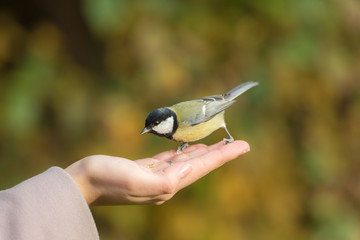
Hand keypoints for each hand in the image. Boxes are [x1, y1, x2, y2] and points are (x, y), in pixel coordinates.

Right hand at [65, 140, 249, 205]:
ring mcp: (156, 175)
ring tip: (218, 144)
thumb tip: (189, 170)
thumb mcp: (135, 180)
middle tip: (239, 143)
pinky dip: (184, 152)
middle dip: (219, 153)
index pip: (202, 167)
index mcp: (167, 184)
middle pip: (199, 164)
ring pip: (187, 161)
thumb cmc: (106, 179)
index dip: (223, 156)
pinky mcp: (145, 169)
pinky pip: (172, 159)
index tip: (243, 145)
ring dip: (204, 152)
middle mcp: (166, 182)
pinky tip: (190, 148)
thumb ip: (165, 179)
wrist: (83, 182)